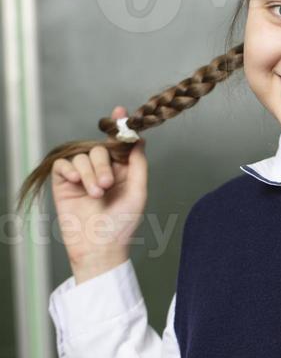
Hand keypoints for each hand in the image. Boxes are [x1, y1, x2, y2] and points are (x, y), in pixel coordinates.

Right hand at [51, 105, 147, 265]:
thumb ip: (138, 164)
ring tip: (95, 195)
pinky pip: (63, 164)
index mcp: (121, 169)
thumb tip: (139, 139)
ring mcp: (82, 175)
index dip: (118, 126)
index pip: (118, 143)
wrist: (100, 247)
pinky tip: (76, 182)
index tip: (120, 111)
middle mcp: (101, 169)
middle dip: (103, 164)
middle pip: (98, 147)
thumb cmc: (122, 224)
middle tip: (106, 186)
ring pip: (81, 155)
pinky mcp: (64, 183)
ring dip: (89, 173)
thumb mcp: (137, 192)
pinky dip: (70, 169)